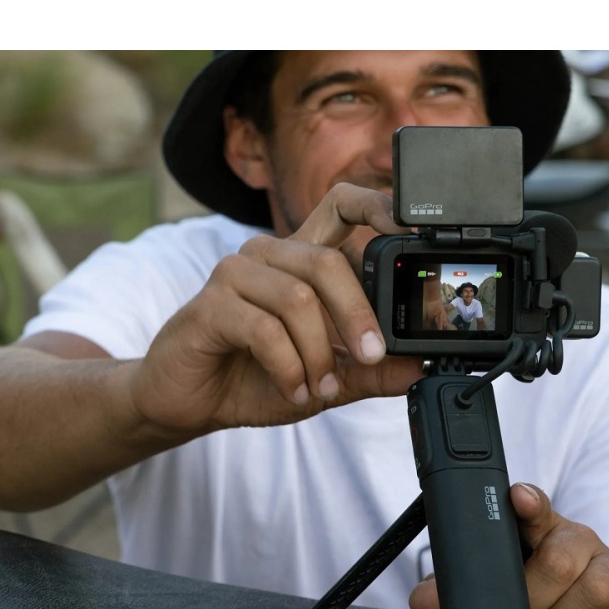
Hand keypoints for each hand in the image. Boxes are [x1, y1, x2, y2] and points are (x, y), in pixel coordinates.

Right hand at [128, 182, 422, 434]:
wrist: (189, 403)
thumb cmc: (251, 379)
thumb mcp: (326, 379)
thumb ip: (370, 372)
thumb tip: (419, 366)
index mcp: (299, 260)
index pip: (341, 205)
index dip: (376, 206)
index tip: (410, 230)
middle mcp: (267, 256)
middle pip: (326, 262)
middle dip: (357, 315)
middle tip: (371, 358)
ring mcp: (234, 275)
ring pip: (298, 299)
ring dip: (317, 355)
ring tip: (319, 388)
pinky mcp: (210, 305)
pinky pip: (264, 329)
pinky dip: (288, 368)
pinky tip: (292, 390)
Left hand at [409, 483, 608, 608]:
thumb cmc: (538, 593)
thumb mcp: (500, 583)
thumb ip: (461, 585)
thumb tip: (421, 601)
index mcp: (540, 527)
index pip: (535, 505)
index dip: (528, 501)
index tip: (518, 497)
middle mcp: (577, 540)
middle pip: (558, 561)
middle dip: (530, 596)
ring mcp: (608, 568)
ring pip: (588, 591)